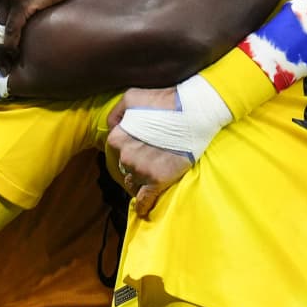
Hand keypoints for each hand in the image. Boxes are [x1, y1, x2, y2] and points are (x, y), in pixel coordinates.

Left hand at [106, 88, 193, 218]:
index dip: (129, 145)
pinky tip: (143, 209)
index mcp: (117, 137)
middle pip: (124, 166)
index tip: (141, 143)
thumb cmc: (165, 101)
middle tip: (152, 153)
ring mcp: (142, 170)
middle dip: (135, 162)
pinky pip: (144, 200)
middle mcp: (126, 156)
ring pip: (133, 182)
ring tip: (156, 168)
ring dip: (141, 179)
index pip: (116, 149)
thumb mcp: (131, 97)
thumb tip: (111, 127)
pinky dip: (143, 205)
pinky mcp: (158, 181)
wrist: (195, 112)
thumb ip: (116, 112)